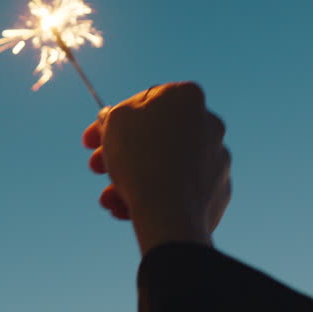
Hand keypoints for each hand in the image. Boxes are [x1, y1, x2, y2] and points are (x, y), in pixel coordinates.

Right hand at [82, 82, 231, 254]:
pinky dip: (157, 195)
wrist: (170, 214)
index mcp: (187, 97)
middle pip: (155, 136)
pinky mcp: (219, 191)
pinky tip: (130, 209)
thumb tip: (115, 116)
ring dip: (133, 178)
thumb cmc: (140, 159)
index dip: (112, 119)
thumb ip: (113, 112)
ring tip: (110, 198)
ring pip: (166, 165)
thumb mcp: (113, 121)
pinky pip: (181, 189)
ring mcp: (218, 159)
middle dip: (121, 153)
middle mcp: (210, 123)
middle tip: (97, 167)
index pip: (144, 100)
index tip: (93, 141)